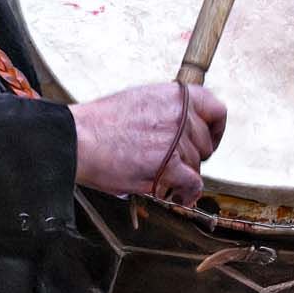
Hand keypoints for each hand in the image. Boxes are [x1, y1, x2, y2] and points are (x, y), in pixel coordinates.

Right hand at [71, 83, 227, 205]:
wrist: (77, 138)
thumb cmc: (100, 124)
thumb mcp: (140, 100)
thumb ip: (167, 110)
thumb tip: (185, 126)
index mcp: (174, 96)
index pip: (215, 109)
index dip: (216, 129)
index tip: (210, 140)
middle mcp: (179, 114)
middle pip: (205, 144)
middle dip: (192, 157)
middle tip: (173, 163)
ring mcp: (175, 138)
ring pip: (196, 165)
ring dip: (183, 175)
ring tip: (163, 178)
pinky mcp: (168, 164)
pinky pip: (193, 183)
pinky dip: (188, 193)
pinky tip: (181, 196)